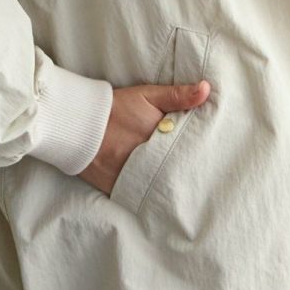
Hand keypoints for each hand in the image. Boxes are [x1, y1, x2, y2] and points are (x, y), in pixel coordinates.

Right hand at [78, 80, 211, 194]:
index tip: (211, 156)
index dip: (199, 153)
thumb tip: (207, 90)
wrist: (77, 123)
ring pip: (159, 187)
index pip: (187, 150)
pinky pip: (138, 196)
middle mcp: (146, 160)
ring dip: (171, 187)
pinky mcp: (117, 188)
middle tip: (205, 179)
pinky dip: (149, 197)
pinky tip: (160, 199)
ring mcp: (131, 176)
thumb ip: (178, 95)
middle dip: (187, 173)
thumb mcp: (147, 96)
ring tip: (187, 192)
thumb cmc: (116, 107)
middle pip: (175, 172)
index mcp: (158, 138)